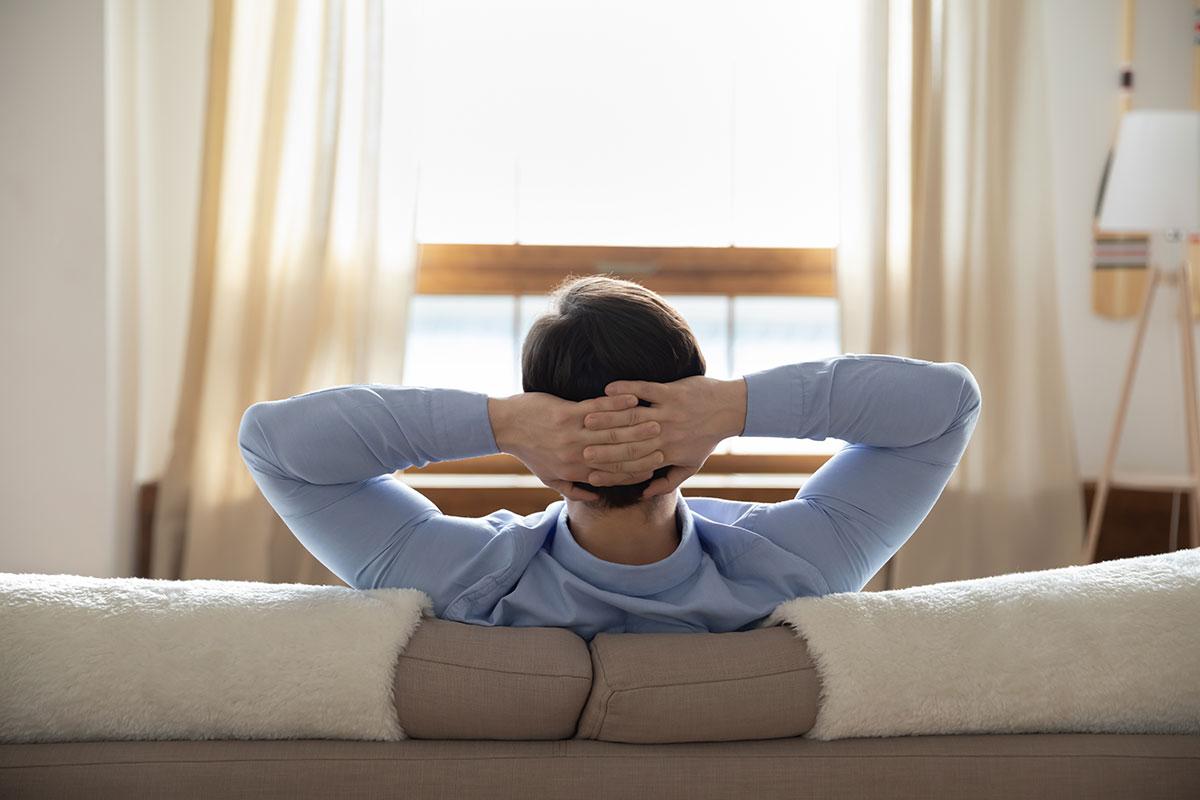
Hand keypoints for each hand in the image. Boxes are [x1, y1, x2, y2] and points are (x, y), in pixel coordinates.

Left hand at [488, 392, 664, 501]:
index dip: (637, 471)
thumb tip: (597, 498)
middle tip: (664, 440)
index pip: (614, 475)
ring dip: (636, 424)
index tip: (656, 464)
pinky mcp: (566, 413)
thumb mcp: (549, 478)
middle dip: (643, 447)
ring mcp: (571, 434)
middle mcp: (576, 456)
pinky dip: (616, 403)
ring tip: (656, 419)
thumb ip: (574, 490)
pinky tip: (632, 397)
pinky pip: (597, 409)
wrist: (506, 427)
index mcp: (575, 472)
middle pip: (618, 453)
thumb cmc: (529, 452)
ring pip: (611, 431)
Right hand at [581, 376, 746, 498]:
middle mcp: (667, 436)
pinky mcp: (672, 392)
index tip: (589, 473)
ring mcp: (669, 412)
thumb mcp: (691, 465)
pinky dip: (626, 389)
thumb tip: (643, 494)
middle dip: (602, 446)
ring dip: (608, 418)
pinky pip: (645, 390)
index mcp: (668, 455)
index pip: (633, 466)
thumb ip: (667, 482)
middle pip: (628, 443)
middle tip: (578, 447)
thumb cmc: (707, 438)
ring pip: (633, 418)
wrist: (730, 409)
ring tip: (586, 419)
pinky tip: (607, 388)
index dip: (610, 471)